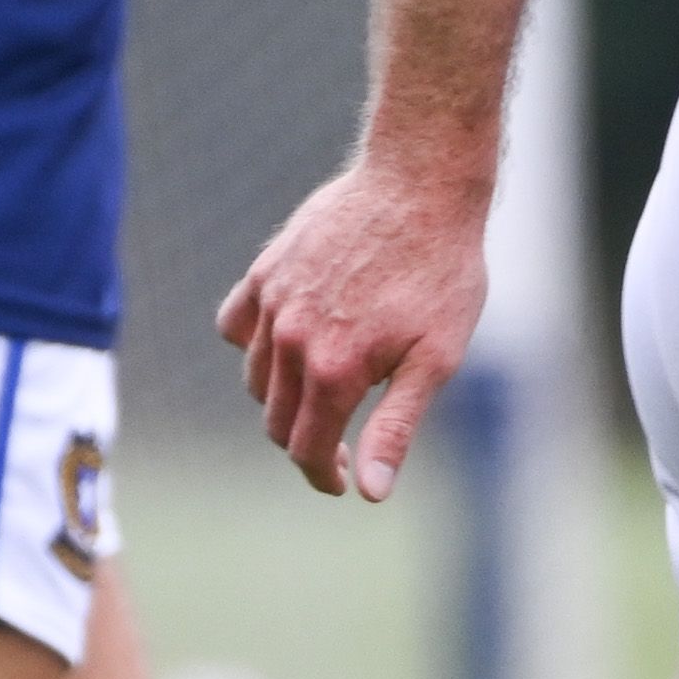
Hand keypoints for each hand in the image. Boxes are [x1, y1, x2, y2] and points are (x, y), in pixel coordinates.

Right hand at [217, 151, 494, 496]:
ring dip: (283, 399)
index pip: (306, 449)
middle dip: (307, 443)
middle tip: (344, 445)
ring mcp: (272, 302)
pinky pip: (236, 325)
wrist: (420, 185)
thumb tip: (370, 493)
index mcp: (333, 370)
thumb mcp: (436, 360)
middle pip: (277, 420)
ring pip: (257, 378)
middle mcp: (290, 339)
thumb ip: (395, 428)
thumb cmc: (442, 273)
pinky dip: (253, 346)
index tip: (344, 482)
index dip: (325, 476)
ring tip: (326, 392)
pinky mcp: (265, 270)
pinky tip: (287, 345)